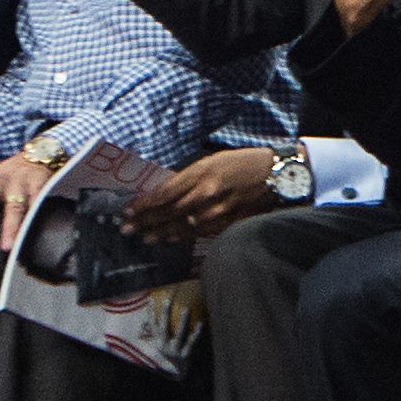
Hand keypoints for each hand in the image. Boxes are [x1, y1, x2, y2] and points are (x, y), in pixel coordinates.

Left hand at [125, 147, 277, 240]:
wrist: (274, 175)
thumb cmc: (241, 163)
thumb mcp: (212, 161)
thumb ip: (189, 177)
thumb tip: (166, 193)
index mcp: (201, 172)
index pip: (165, 192)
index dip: (144, 204)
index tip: (128, 210)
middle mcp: (206, 192)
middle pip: (169, 211)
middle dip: (145, 221)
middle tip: (126, 229)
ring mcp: (217, 210)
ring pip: (181, 225)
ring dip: (160, 232)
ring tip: (142, 238)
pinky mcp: (226, 221)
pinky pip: (198, 232)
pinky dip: (181, 236)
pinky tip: (168, 239)